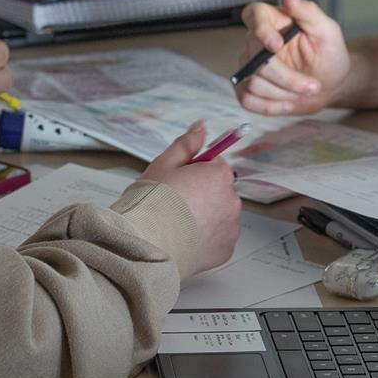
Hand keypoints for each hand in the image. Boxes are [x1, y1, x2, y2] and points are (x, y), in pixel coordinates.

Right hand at [141, 121, 240, 271]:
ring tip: (178, 223)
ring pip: (219, 215)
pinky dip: (205, 238)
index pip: (215, 164)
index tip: (179, 180)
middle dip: (202, 193)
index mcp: (220, 175)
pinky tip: (185, 238)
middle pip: (219, 190)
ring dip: (205, 217)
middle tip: (175, 202)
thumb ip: (187, 144)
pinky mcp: (225, 251)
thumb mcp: (164, 164)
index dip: (194, 170)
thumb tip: (201, 126)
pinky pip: (218, 239)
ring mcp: (230, 228)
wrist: (146, 243)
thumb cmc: (152, 204)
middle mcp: (232, 201)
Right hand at [235, 0, 351, 115]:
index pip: (253, 15)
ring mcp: (248, 66)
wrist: (330, 84)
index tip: (276, 44)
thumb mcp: (328, 31)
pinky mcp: (247, 88)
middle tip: (313, 85)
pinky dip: (271, 106)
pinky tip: (289, 104)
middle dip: (286, 77)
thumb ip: (309, 13)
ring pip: (253, 83)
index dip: (260, 29)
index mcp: (272, 21)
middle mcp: (254, 42)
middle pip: (254, 59)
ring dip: (284, 93)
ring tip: (305, 92)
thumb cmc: (329, 54)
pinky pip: (247, 100)